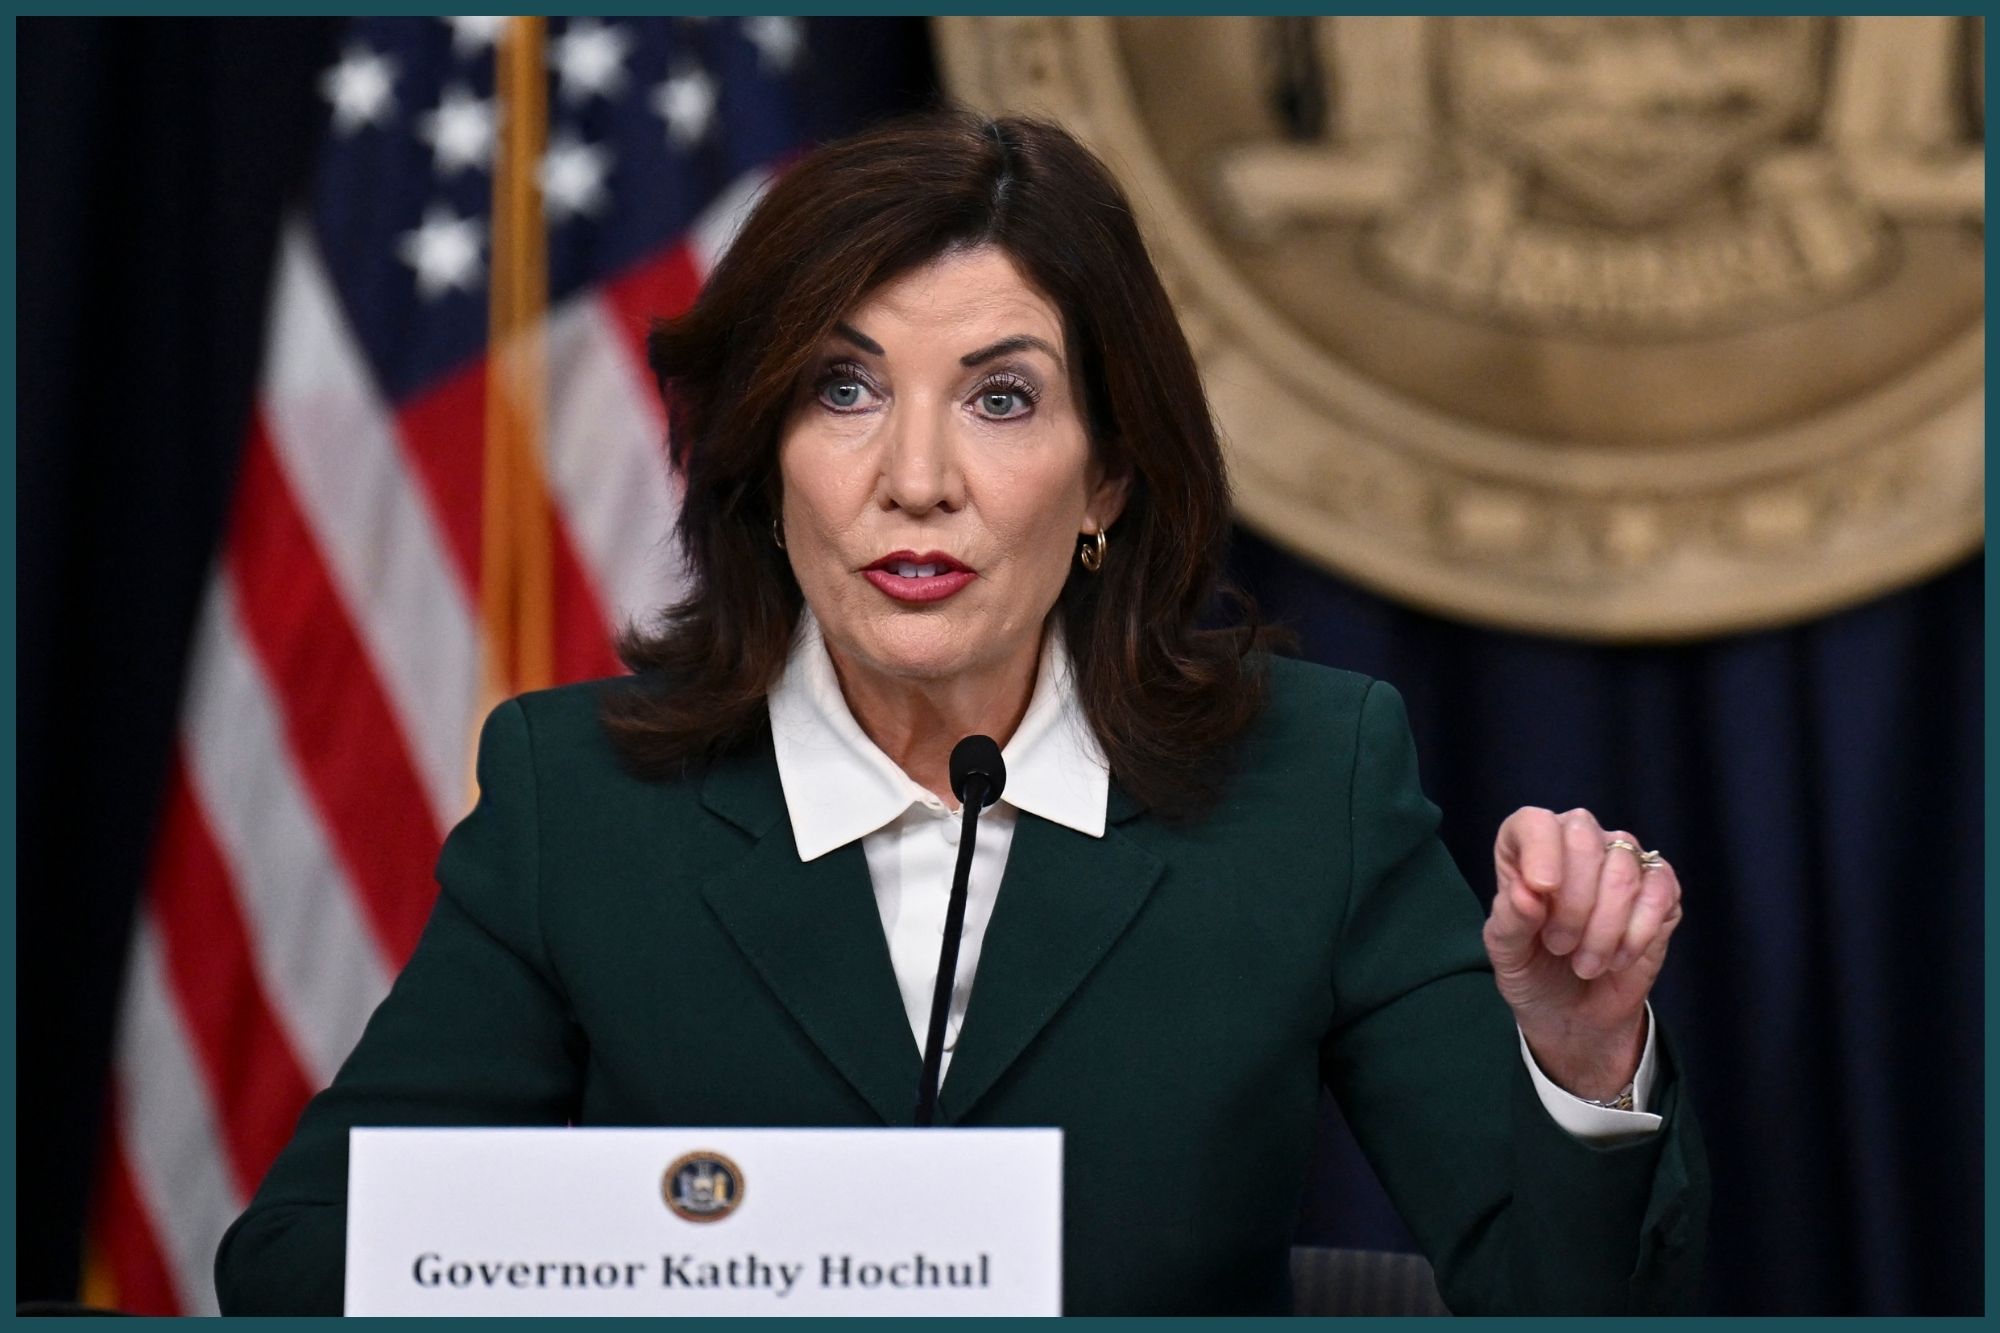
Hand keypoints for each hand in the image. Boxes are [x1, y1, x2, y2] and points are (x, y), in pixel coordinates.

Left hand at [1484, 806, 1683, 1100]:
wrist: (1575, 1014)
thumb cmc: (1534, 971)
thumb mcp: (1507, 953)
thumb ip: (1511, 919)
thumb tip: (1527, 891)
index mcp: (1528, 849)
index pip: (1535, 822)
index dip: (1540, 850)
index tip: (1542, 890)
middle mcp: (1577, 843)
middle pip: (1583, 838)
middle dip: (1572, 903)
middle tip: (1559, 945)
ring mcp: (1621, 862)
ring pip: (1622, 869)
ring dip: (1602, 928)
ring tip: (1585, 963)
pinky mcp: (1660, 889)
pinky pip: (1659, 892)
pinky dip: (1637, 933)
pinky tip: (1618, 959)